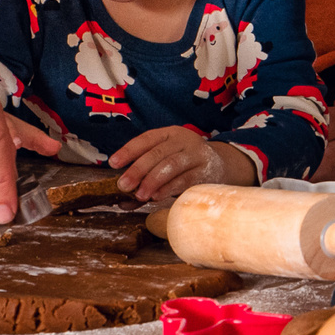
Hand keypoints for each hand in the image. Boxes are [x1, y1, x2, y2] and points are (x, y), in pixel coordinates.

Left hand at [111, 127, 247, 200]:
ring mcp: (196, 155)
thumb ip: (145, 177)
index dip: (129, 150)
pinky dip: (168, 188)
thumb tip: (121, 200)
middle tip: (123, 185)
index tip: (113, 163)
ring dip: (152, 180)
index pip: (147, 138)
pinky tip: (156, 196)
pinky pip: (185, 179)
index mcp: (170, 133)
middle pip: (158, 153)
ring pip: (172, 165)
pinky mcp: (206, 171)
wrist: (221, 166)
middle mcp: (184, 140)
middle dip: (138, 169)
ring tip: (139, 195)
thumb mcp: (166, 161)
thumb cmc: (184, 165)